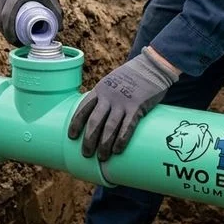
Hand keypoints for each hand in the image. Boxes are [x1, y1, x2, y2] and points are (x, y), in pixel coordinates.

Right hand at [0, 0, 61, 46]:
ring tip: (15, 38)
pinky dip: (2, 21)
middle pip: (0, 20)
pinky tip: (9, 29)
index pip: (7, 17)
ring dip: (4, 29)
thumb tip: (60, 30)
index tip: (18, 42)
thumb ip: (56, 12)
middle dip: (7, 34)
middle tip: (18, 43)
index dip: (10, 33)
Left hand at [68, 46, 179, 160]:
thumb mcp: (112, 82)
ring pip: (109, 126)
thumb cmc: (131, 77)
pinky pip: (127, 126)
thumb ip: (105, 97)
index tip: (71, 136)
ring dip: (104, 144)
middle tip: (86, 154)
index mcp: (100, 90)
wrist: (151, 66)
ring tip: (102, 157)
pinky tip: (117, 150)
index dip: (76, 123)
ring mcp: (123, 102)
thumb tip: (99, 118)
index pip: (83, 108)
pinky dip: (121, 139)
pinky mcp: (138, 106)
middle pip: (94, 121)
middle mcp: (108, 97)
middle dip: (89, 139)